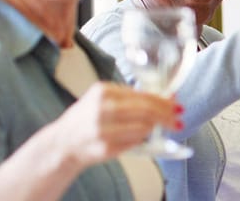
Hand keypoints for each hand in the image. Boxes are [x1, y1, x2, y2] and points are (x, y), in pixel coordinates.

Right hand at [51, 83, 178, 168]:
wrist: (62, 143)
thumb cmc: (86, 119)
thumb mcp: (104, 99)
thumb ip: (131, 98)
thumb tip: (167, 97)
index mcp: (103, 91)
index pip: (144, 95)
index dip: (164, 102)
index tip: (177, 105)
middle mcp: (102, 109)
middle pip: (147, 111)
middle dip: (167, 116)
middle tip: (177, 120)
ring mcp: (103, 129)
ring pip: (144, 127)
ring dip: (156, 128)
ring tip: (160, 128)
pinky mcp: (105, 147)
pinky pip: (135, 142)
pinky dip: (143, 139)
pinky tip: (142, 138)